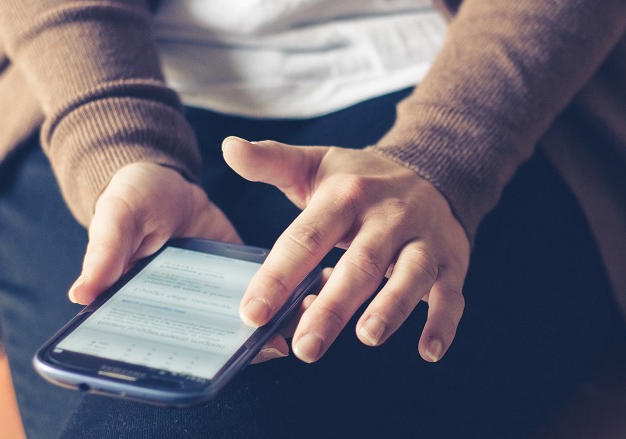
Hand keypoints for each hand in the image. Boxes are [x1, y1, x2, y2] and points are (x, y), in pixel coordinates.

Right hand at [65, 162, 288, 363]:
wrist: (167, 179)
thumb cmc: (131, 199)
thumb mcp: (116, 216)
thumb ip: (105, 252)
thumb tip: (81, 294)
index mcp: (143, 305)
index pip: (160, 343)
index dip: (184, 360)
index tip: (211, 367)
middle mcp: (180, 309)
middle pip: (208, 342)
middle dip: (239, 349)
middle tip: (270, 346)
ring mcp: (213, 295)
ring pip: (240, 324)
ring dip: (268, 328)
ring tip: (297, 326)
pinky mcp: (239, 274)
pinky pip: (264, 294)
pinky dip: (285, 298)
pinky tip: (308, 295)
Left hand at [223, 137, 469, 362]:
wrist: (433, 167)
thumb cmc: (360, 179)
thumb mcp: (314, 165)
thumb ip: (270, 161)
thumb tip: (228, 146)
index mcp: (345, 196)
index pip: (306, 238)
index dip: (277, 276)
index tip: (252, 313)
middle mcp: (386, 217)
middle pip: (358, 264)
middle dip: (332, 307)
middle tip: (305, 346)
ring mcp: (422, 239)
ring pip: (410, 275)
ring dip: (391, 307)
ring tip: (367, 337)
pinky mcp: (451, 261)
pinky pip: (451, 294)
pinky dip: (443, 323)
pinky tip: (428, 351)